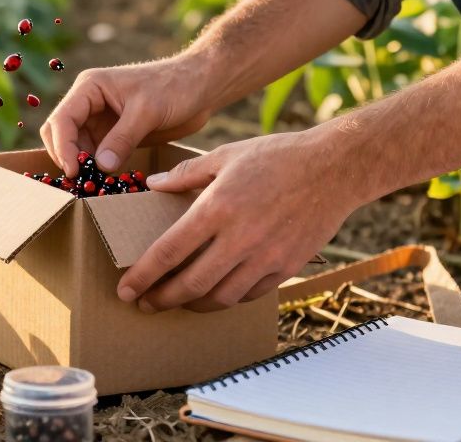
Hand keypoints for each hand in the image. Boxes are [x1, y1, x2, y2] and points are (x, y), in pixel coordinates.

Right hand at [40, 55, 213, 177]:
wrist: (199, 87)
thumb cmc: (174, 87)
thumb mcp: (146, 112)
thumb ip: (122, 139)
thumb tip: (100, 167)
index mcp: (90, 87)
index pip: (63, 119)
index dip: (63, 146)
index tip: (74, 171)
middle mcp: (88, 102)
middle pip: (60, 133)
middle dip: (66, 156)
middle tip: (79, 181)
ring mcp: (99, 119)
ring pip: (75, 146)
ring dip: (81, 165)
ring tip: (92, 185)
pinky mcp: (113, 135)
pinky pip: (95, 154)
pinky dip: (95, 168)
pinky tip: (104, 181)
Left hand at [116, 128, 371, 311]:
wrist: (335, 168)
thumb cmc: (278, 156)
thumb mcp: (226, 155)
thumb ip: (185, 175)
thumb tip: (152, 184)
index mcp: (217, 208)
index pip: (168, 252)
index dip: (142, 276)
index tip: (125, 289)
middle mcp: (239, 239)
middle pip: (190, 285)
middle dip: (160, 299)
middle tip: (143, 303)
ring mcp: (265, 257)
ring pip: (219, 297)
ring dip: (191, 305)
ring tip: (175, 301)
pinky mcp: (286, 267)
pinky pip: (248, 294)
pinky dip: (225, 298)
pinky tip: (213, 293)